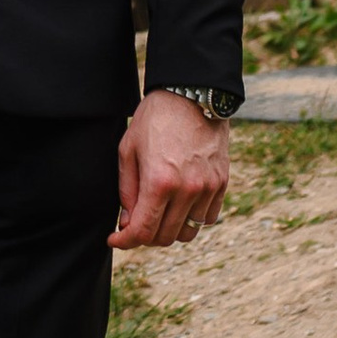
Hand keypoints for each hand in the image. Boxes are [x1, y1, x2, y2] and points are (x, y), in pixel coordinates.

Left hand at [113, 91, 229, 250]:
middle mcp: (187, 190)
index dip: (125, 242)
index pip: (142, 231)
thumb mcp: (128, 150)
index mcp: (159, 182)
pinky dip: (191, 220)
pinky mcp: (221, 184)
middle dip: (144, 237)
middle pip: (165, 237)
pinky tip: (178, 207)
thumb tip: (127, 222)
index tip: (115, 239)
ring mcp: (208, 188)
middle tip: (133, 225)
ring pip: (187, 233)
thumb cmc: (155, 119)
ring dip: (169, 231)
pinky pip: (207, 218)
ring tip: (157, 216)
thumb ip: (126, 190)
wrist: (192, 95)